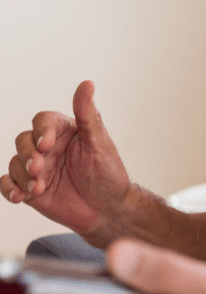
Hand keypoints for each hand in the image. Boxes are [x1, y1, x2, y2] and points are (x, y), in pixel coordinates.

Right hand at [0, 80, 130, 241]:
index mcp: (65, 131)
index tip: (47, 144)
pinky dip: (9, 188)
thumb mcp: (100, 143)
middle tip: (39, 168)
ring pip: (15, 162)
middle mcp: (48, 147)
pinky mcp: (29, 188)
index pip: (43, 121)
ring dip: (21, 174)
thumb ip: (88, 115)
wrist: (108, 209)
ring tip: (37, 187)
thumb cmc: (108, 174)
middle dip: (28, 154)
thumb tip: (87, 84)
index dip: (41, 130)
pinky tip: (19, 196)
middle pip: (23, 140)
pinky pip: (8, 184)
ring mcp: (37, 168)